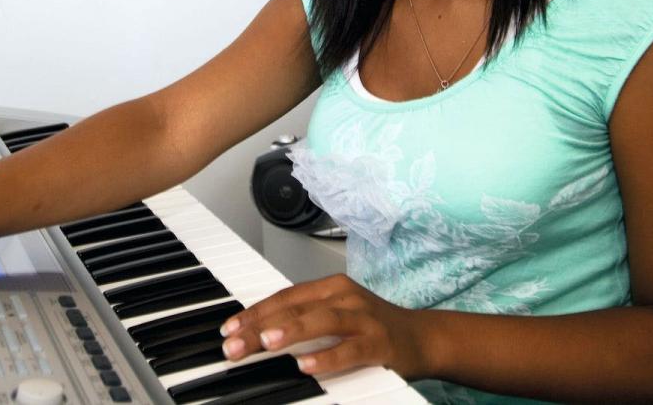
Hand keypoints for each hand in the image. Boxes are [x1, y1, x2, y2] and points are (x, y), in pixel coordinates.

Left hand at [218, 273, 428, 378]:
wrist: (422, 337)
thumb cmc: (373, 327)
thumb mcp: (336, 314)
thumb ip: (303, 318)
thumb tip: (258, 331)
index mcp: (330, 287)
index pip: (284, 297)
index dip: (254, 312)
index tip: (229, 329)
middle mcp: (344, 297)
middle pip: (295, 309)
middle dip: (260, 326)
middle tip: (234, 344)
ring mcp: (363, 318)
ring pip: (321, 321)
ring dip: (291, 331)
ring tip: (266, 343)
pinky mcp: (379, 343)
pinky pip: (349, 350)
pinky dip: (327, 358)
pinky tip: (307, 365)